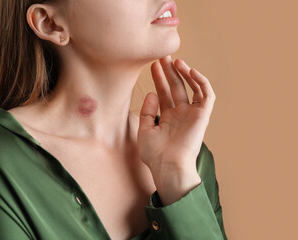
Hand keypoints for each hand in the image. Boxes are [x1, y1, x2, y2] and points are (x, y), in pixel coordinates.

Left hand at [137, 55, 215, 202]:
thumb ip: (148, 111)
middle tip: (162, 56)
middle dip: (169, 72)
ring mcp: (192, 114)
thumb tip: (152, 92)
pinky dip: (201, 82)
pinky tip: (190, 71)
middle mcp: (180, 114)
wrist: (167, 166)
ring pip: (191, 88)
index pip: (164, 93)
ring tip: (175, 60)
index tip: (152, 65)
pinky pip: (206, 95)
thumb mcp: (144, 130)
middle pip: (176, 87)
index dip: (159, 79)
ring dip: (185, 74)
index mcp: (168, 118)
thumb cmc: (154, 153)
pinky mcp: (203, 115)